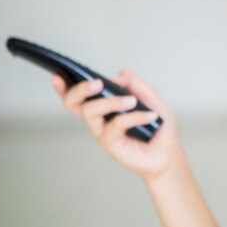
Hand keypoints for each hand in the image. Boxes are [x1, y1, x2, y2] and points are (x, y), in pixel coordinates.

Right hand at [52, 69, 182, 181]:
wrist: (168, 153)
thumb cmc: (157, 126)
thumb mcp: (151, 99)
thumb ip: (136, 85)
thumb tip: (120, 74)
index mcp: (104, 106)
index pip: (79, 96)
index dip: (64, 87)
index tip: (58, 75)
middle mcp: (99, 119)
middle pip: (74, 103)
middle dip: (80, 89)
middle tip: (97, 83)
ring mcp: (102, 132)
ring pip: (91, 111)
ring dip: (110, 101)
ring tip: (132, 100)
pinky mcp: (110, 145)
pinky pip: (115, 125)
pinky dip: (134, 116)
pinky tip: (150, 115)